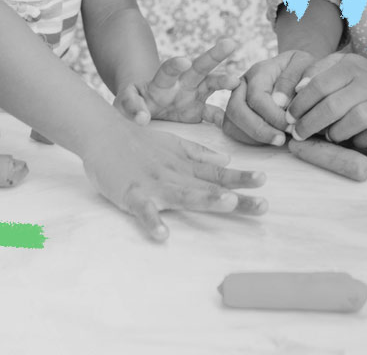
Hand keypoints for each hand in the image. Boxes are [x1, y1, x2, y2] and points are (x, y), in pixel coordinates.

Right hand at [80, 122, 267, 240]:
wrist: (102, 132)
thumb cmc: (138, 141)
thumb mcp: (173, 144)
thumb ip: (199, 154)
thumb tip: (227, 161)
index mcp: (185, 166)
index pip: (219, 175)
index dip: (242, 179)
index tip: (265, 182)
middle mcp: (175, 175)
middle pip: (209, 187)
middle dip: (236, 197)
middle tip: (263, 205)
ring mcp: (154, 184)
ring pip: (182, 193)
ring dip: (205, 199)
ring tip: (227, 203)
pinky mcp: (131, 193)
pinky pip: (142, 210)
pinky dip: (152, 221)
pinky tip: (162, 235)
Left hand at [115, 39, 243, 125]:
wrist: (144, 110)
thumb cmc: (134, 102)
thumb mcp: (125, 101)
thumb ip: (130, 106)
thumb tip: (142, 119)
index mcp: (161, 81)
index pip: (168, 70)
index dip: (175, 65)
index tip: (184, 61)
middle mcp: (181, 84)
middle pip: (198, 66)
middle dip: (213, 55)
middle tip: (229, 43)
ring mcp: (192, 96)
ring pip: (211, 84)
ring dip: (224, 81)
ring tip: (236, 81)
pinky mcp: (198, 112)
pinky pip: (214, 115)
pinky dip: (224, 118)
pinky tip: (237, 119)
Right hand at [220, 49, 318, 146]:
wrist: (303, 75)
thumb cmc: (305, 71)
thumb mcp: (308, 66)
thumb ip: (298, 77)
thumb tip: (281, 101)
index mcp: (259, 71)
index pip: (256, 97)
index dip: (273, 116)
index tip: (292, 126)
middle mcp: (243, 84)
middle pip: (235, 110)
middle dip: (258, 129)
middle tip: (281, 140)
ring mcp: (237, 99)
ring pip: (231, 122)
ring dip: (253, 136)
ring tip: (278, 140)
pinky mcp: (237, 114)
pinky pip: (233, 130)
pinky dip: (249, 139)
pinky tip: (269, 139)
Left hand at [286, 52, 366, 149]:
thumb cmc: (362, 80)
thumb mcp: (340, 65)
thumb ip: (316, 71)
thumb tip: (296, 89)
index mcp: (351, 66)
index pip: (319, 85)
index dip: (300, 104)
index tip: (289, 117)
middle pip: (333, 106)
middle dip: (310, 123)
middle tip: (298, 134)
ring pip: (354, 120)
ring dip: (335, 133)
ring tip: (326, 135)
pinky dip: (359, 140)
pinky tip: (351, 140)